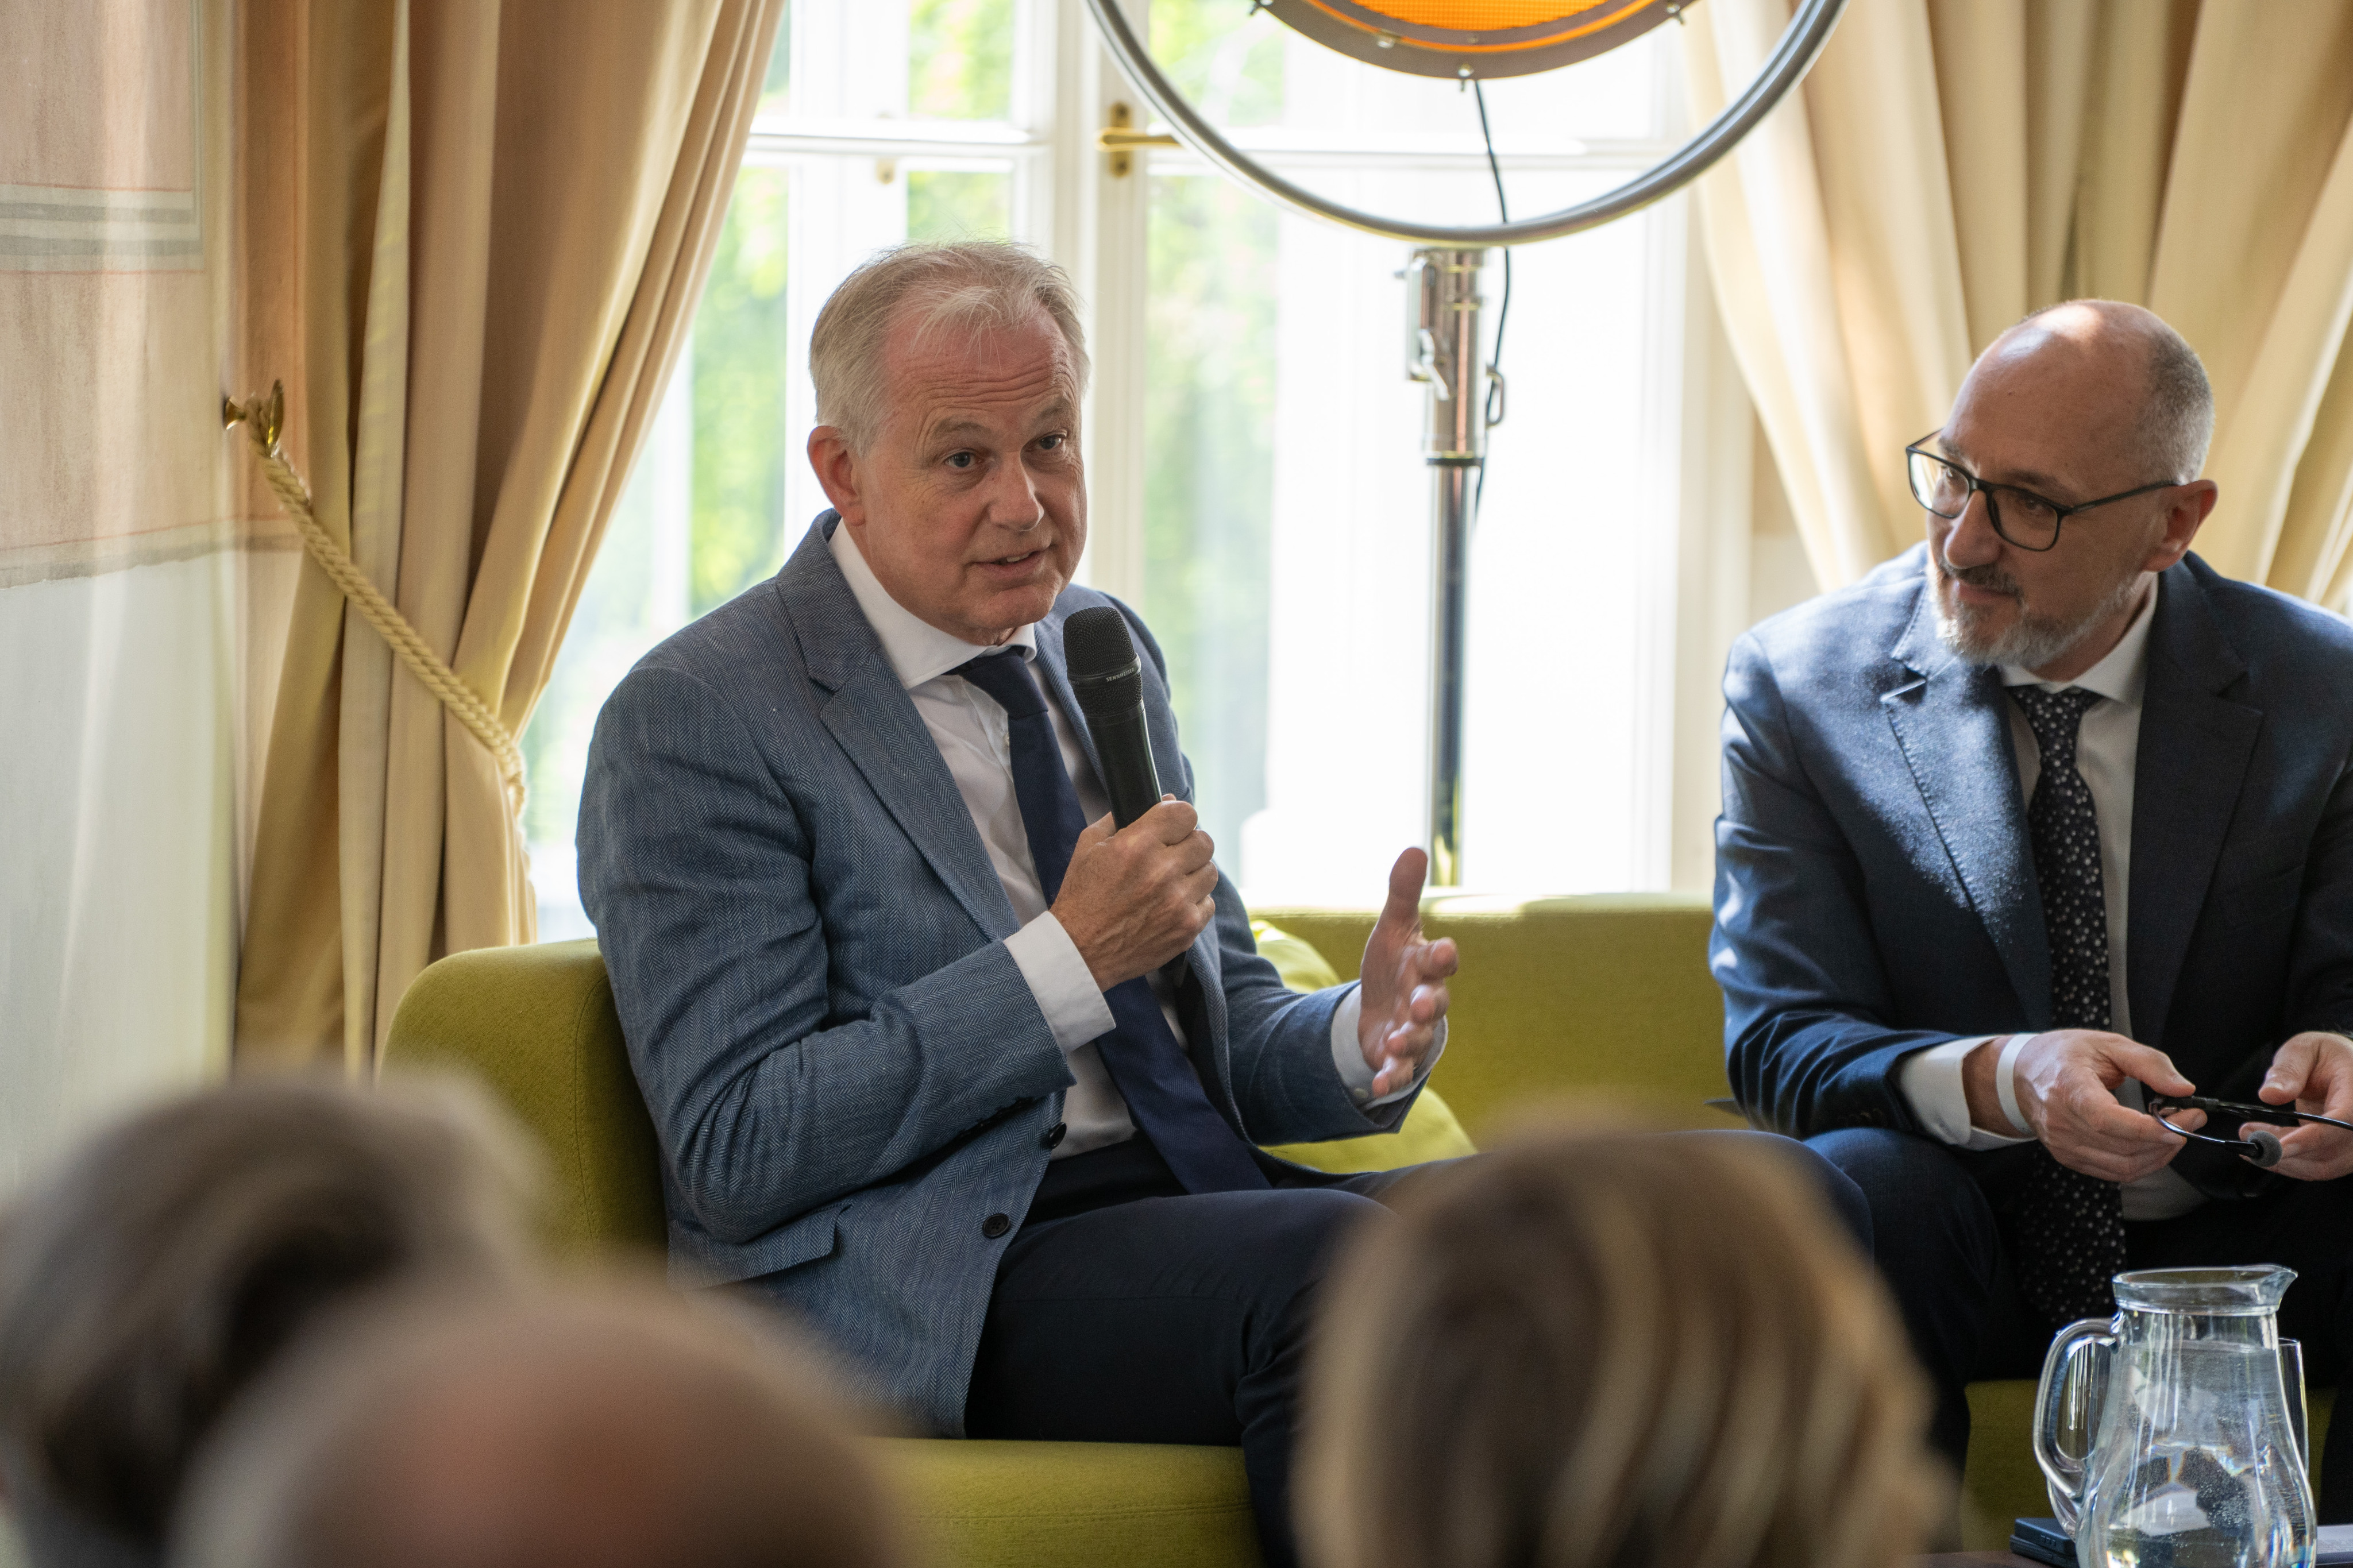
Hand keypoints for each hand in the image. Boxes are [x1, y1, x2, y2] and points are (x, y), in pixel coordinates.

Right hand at [1054, 797, 1216, 990]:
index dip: (1180, 816)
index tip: (1173, 824)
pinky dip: (1194, 901)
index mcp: (1137, 845)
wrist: (1080, 950)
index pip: (1185, 813)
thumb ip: (1123, 818)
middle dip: (1188, 843)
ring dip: (1194, 872)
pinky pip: (1208, 903)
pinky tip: (1172, 904)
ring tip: (1172, 880)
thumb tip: (1163, 801)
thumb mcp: (1089, 845)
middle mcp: (1162, 871)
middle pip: (1204, 841)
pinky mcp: (1187, 928)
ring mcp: (1178, 902)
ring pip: (1210, 871)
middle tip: (1172, 853)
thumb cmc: (1082, 897)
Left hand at [1355, 849, 1458, 1098]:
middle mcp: (1425, 999)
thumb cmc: (1396, 963)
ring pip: (1418, 1038)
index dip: (1443, 956)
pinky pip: (1398, 1071)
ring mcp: (1414, 1031)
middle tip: (1421, 1005)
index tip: (1442, 950)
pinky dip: (1390, 1078)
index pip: (1441, 960)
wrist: (1385, 1006)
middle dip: (1429, 1004)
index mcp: (1426, 965)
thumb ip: (1403, 893)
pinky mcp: (1396, 1057)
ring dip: (1409, 1042)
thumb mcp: (1394, 927)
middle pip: (1435, 1002)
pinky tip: (1377, 1086)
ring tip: (1396, 1043)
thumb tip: (1414, 848)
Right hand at [1984, 1030, 2200, 1182]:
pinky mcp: (2069, 1157)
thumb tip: (2183, 1089)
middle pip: (2122, 1147)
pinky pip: (2114, 1172)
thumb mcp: (2107, 1043)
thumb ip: (2148, 1063)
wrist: (2021, 1074)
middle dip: (2168, 1139)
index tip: (2183, 1123)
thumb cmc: (2063, 1055)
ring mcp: (2063, 1144)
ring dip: (2159, 1155)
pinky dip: (2143, 1163)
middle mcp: (2061, 1122)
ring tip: (2175, 1132)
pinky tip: (2154, 1145)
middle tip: (2191, 1119)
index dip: (2148, 1130)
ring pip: (2123, 1166)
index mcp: (2068, 1088)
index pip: (2107, 1120)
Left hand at [2258, 1032, 2352, 1179]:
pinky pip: (2320, 1166)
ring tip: (2250, 1139)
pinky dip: (2291, 1163)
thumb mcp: (2304, 1049)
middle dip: (2286, 1151)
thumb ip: (2288, 1069)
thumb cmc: (2325, 1055)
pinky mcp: (2345, 1150)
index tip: (2277, 1147)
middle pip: (2331, 1150)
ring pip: (2324, 1165)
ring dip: (2284, 1160)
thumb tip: (2270, 1095)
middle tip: (2248, 1137)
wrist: (2344, 1066)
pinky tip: (2265, 1149)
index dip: (2310, 1138)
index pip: (2342, 1122)